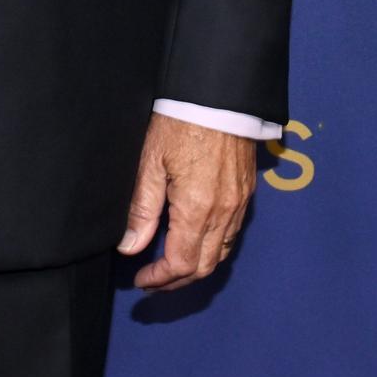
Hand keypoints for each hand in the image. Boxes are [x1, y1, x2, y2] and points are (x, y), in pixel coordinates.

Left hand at [117, 113, 256, 290]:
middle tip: (154, 281)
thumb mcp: (151, 163)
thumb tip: (130, 247)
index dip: (159, 279)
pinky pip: (233, 233)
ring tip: (173, 266)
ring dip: (197, 266)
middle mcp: (224, 212)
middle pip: (204, 266)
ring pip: (222, 253)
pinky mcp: (247, 192)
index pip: (181, 264)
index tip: (141, 280)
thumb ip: (141, 209)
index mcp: (197, 209)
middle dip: (177, 281)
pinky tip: (196, 239)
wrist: (219, 95)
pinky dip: (214, 247)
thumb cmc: (181, 122)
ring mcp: (239, 203)